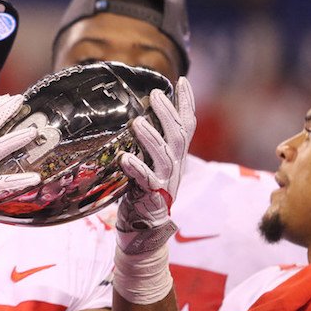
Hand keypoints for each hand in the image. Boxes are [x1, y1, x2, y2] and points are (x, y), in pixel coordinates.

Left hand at [116, 76, 195, 253]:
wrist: (144, 229)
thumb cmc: (142, 193)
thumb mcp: (149, 164)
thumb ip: (149, 145)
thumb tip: (139, 116)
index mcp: (175, 157)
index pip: (186, 126)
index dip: (186, 103)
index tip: (182, 81)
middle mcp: (174, 167)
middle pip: (177, 136)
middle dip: (168, 113)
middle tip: (156, 94)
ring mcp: (164, 182)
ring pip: (163, 156)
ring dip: (150, 137)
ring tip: (137, 122)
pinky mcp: (151, 197)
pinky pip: (145, 180)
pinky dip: (135, 168)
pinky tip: (124, 157)